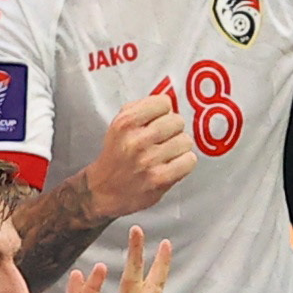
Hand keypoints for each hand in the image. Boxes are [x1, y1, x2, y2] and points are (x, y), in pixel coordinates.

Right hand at [81, 89, 196, 220]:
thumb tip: (168, 101)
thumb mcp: (119, 125)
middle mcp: (136, 140)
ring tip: (168, 153)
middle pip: (177, 121)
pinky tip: (173, 165)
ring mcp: (148, 160)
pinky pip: (189, 161)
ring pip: (186, 141)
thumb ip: (141, 109)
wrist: (103, 190)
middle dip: (173, 129)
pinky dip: (185, 162)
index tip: (158, 120)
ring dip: (180, 147)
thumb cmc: (116, 154)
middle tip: (164, 139)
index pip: (164, 103)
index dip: (163, 111)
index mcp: (125, 123)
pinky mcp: (159, 179)